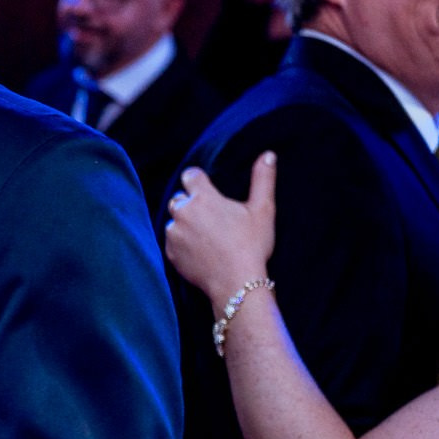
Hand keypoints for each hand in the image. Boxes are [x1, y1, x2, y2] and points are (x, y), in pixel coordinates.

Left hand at [164, 152, 278, 311]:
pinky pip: (172, 242)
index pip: (190, 176)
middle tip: (214, 220)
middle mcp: (183, 212)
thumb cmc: (251, 245)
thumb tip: (268, 155)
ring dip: (186, 225)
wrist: (237, 283)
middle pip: (180, 199)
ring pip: (175, 222)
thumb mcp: (263, 210)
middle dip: (193, 205)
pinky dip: (182, 244)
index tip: (207, 189)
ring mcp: (174, 233)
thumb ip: (263, 179)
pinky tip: (201, 252)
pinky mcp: (170, 253)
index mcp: (203, 198)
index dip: (198, 181)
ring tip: (209, 239)